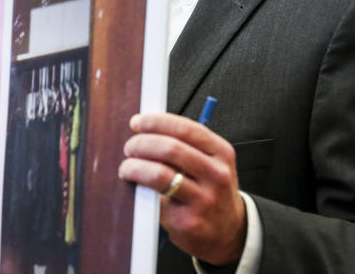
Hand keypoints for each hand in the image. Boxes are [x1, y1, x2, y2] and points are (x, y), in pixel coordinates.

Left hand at [118, 112, 246, 265]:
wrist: (227, 232)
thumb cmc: (210, 189)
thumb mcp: (211, 162)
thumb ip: (186, 143)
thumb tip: (146, 125)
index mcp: (221, 153)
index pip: (185, 129)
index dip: (156, 122)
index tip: (137, 122)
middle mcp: (216, 175)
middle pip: (170, 149)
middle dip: (141, 144)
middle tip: (129, 147)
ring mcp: (204, 200)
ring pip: (159, 174)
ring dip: (134, 167)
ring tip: (127, 168)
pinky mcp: (188, 221)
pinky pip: (155, 200)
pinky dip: (140, 190)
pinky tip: (137, 187)